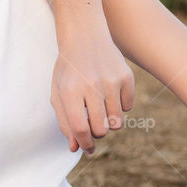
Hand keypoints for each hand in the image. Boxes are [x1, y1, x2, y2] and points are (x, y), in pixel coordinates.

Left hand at [50, 35, 134, 153]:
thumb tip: (76, 148)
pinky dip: (120, 105)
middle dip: (96, 133)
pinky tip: (109, 91)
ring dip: (109, 120)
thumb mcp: (59, 93)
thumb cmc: (68, 70)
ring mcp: (111, 81)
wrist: (85, 37)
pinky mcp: (127, 77)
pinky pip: (128, 107)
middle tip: (92, 123)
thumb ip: (65, 121)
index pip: (81, 128)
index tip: (87, 148)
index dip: (84, 144)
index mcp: (70, 90)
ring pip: (117, 122)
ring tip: (99, 106)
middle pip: (101, 129)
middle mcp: (92, 86)